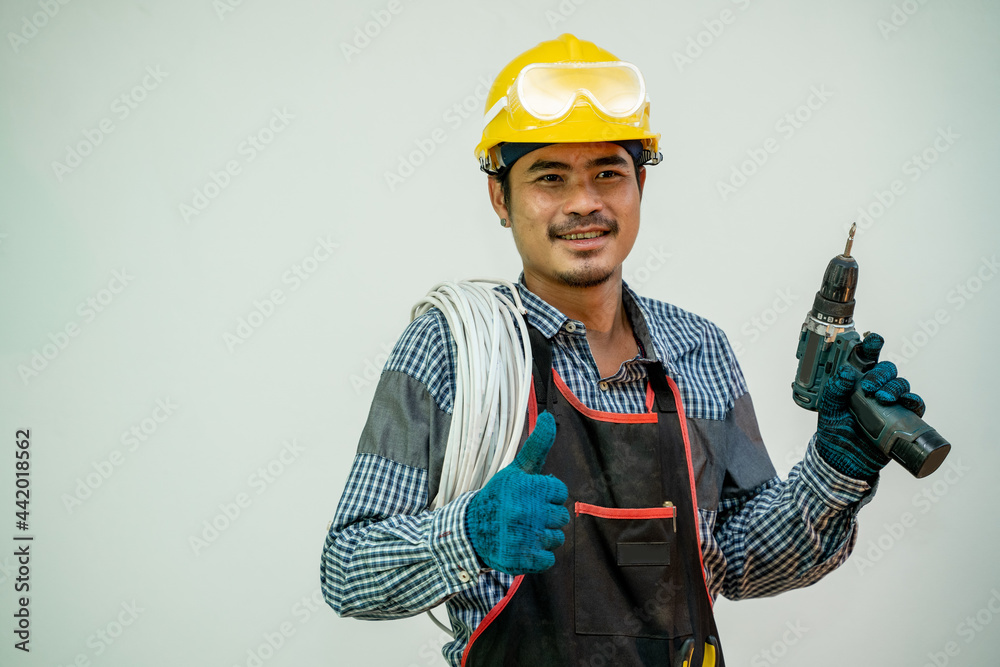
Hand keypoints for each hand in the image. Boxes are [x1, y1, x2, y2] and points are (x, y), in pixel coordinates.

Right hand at [465, 411, 569, 574]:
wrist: (470, 532)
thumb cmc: (499, 497)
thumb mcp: (516, 470)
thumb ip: (537, 446)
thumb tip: (549, 416)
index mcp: (525, 486)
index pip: (560, 492)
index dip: (547, 496)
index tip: (530, 497)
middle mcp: (525, 510)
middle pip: (561, 516)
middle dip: (547, 517)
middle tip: (525, 516)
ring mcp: (524, 536)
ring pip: (557, 538)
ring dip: (543, 537)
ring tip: (522, 531)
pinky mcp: (522, 558)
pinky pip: (549, 559)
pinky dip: (538, 556)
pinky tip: (522, 546)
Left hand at [815, 333, 926, 478]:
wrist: (844, 460)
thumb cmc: (835, 431)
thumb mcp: (828, 409)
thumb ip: (834, 390)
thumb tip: (846, 374)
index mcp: (857, 383)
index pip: (866, 360)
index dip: (871, 346)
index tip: (873, 339)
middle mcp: (876, 389)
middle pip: (887, 370)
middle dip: (881, 374)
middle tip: (869, 387)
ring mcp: (890, 404)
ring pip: (901, 384)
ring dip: (896, 386)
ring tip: (883, 398)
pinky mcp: (902, 419)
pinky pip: (915, 405)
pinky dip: (914, 400)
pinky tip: (907, 402)